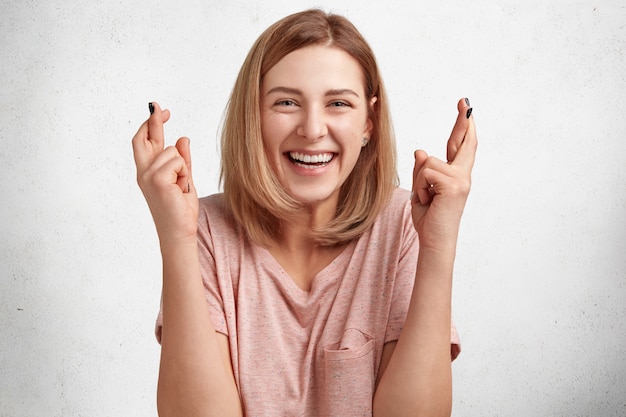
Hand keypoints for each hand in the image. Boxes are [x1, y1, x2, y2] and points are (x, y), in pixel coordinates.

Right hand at [132, 102, 198, 244]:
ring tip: (181, 187)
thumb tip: (183, 139)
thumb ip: (183, 161)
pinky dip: (185, 174)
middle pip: (143, 138)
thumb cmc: (180, 210)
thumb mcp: (184, 180)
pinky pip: (179, 161)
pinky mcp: (157, 179)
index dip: (152, 124)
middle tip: (160, 107)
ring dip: (184, 167)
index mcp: (147, 172)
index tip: (159, 110)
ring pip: (173, 151)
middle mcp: (143, 172)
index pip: (145, 142)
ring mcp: (148, 175)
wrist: (179, 232)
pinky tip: (181, 189)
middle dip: (153, 121)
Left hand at [410, 98, 476, 250]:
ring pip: (428, 163)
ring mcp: (461, 180)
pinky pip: (426, 173)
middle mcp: (463, 175)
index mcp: (456, 176)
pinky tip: (428, 201)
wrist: (434, 240)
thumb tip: (420, 151)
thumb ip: (422, 171)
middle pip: (463, 142)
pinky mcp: (454, 186)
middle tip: (464, 101)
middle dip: (463, 121)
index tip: (466, 107)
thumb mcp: (421, 190)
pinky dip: (420, 188)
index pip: (461, 146)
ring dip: (420, 182)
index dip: (463, 126)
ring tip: (426, 199)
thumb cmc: (429, 219)